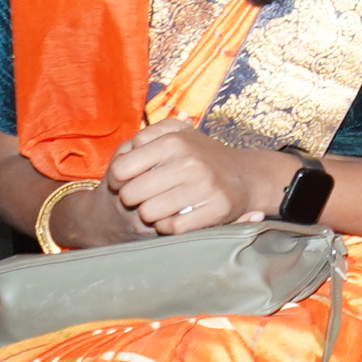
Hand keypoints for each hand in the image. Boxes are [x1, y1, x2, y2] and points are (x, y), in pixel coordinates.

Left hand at [99, 121, 289, 235]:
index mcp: (174, 140)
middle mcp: (190, 161)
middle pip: (131, 194)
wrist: (245, 176)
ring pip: (148, 213)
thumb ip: (143, 139)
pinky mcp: (217, 209)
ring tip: (159, 206)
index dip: (116, 180)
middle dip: (132, 199)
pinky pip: (171, 227)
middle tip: (143, 197)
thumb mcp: (174, 134)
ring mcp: (204, 186)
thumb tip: (120, 160)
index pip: (121, 169)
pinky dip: (168, 226)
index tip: (125, 182)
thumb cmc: (197, 156)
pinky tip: (173, 217)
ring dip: (150, 214)